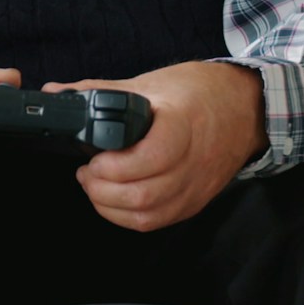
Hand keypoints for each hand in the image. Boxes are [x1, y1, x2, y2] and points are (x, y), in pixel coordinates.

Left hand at [48, 62, 266, 232]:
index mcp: (183, 124)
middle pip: (144, 194)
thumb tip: (56, 92)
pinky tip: (113, 199)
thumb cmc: (199, 92)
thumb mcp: (151, 83)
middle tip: (86, 172)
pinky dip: (127, 216)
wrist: (247, 108)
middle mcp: (194, 162)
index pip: (151, 157)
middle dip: (102, 189)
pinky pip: (158, 222)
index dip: (115, 165)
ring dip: (110, 206)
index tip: (94, 156)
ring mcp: (196, 186)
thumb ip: (100, 90)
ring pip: (148, 215)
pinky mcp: (195, 202)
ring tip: (94, 185)